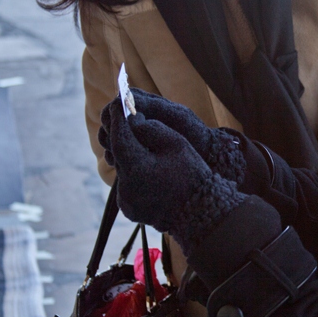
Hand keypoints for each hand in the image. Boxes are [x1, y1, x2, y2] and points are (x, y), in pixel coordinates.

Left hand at [107, 101, 243, 253]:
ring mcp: (126, 201)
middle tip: (127, 121)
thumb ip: (152, 128)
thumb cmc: (193, 175)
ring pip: (122, 169)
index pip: (120, 138)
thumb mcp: (177, 144)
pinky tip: (146, 169)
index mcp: (138, 168)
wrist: (201, 213)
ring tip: (141, 147)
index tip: (116, 103)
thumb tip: (132, 119)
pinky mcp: (129, 209)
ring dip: (129, 157)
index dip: (118, 119)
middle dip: (123, 137)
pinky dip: (134, 175)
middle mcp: (126, 186)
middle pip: (119, 154)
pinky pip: (127, 185)